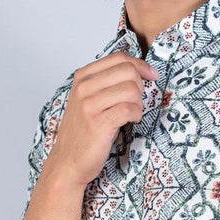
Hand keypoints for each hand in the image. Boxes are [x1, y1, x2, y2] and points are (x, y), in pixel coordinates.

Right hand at [46, 50, 158, 187]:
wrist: (68, 161)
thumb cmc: (83, 131)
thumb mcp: (89, 99)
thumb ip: (107, 81)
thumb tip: (138, 68)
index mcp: (82, 76)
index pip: (119, 57)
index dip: (141, 65)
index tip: (151, 75)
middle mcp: (84, 87)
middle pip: (128, 71)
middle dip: (140, 85)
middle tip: (136, 101)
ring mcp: (89, 105)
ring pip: (131, 89)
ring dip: (139, 103)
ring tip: (131, 113)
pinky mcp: (98, 123)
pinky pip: (129, 109)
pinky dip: (136, 114)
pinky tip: (131, 120)